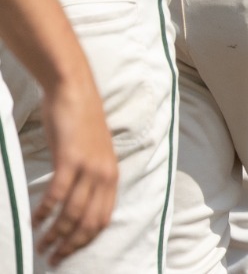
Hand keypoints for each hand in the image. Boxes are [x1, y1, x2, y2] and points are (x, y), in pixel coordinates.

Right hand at [31, 75, 116, 262]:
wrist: (75, 92)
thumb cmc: (80, 123)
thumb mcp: (93, 155)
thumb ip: (89, 178)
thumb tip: (75, 205)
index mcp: (112, 176)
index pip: (102, 219)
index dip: (85, 241)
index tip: (68, 253)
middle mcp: (105, 175)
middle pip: (88, 222)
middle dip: (70, 245)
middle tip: (52, 258)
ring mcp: (89, 167)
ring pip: (72, 213)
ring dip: (55, 233)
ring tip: (40, 245)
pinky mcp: (70, 159)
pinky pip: (56, 195)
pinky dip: (44, 212)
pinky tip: (34, 221)